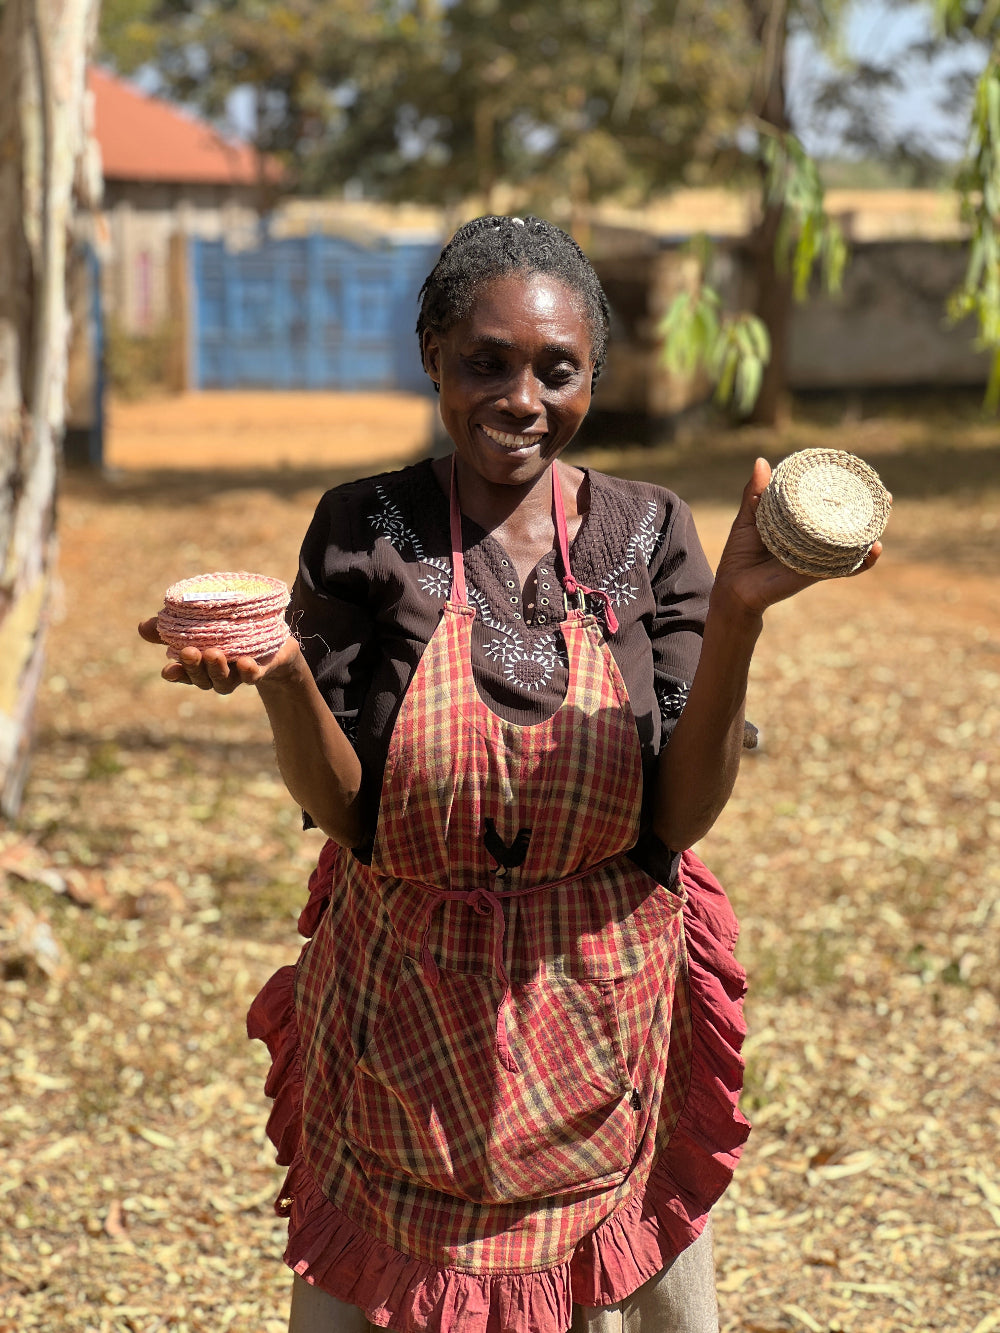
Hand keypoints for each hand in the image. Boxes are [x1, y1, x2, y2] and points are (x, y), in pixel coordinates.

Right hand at [137, 617, 301, 693]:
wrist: (272, 635)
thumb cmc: (227, 630)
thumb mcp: (198, 622)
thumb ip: (170, 626)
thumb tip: (142, 627)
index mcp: (199, 664)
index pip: (183, 674)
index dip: (176, 674)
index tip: (168, 669)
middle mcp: (217, 674)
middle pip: (202, 679)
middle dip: (194, 668)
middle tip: (190, 651)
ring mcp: (238, 674)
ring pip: (224, 681)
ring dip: (217, 669)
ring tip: (214, 653)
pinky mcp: (261, 669)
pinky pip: (254, 676)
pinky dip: (249, 672)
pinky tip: (246, 663)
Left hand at [711, 458, 882, 619]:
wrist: (735, 587)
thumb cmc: (741, 553)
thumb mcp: (749, 518)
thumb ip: (756, 493)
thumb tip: (762, 461)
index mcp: (800, 523)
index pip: (826, 503)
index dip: (844, 490)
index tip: (859, 474)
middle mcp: (813, 538)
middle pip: (846, 521)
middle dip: (868, 508)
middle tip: (883, 495)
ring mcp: (818, 555)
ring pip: (851, 542)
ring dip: (871, 529)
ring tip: (883, 514)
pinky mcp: (817, 572)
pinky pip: (845, 568)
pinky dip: (862, 561)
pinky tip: (874, 549)